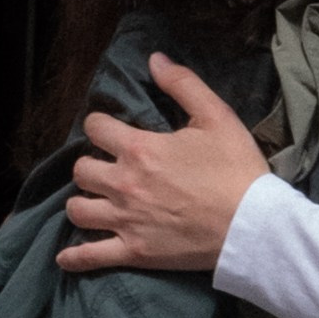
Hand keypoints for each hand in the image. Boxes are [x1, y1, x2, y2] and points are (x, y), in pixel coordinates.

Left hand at [57, 53, 271, 274]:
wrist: (253, 226)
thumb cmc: (237, 169)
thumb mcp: (217, 116)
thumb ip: (183, 84)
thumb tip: (154, 59)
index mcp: (140, 149)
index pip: (95, 127)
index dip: (101, 125)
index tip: (112, 131)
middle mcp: (124, 183)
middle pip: (81, 169)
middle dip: (91, 164)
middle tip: (109, 168)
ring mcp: (125, 220)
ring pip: (78, 210)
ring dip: (83, 203)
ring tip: (97, 202)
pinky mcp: (134, 252)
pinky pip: (91, 256)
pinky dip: (75, 258)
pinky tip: (66, 257)